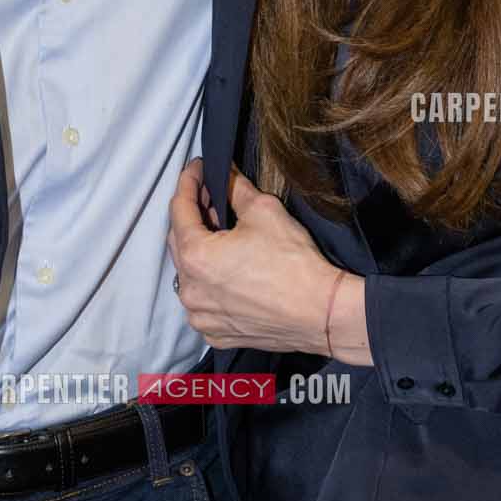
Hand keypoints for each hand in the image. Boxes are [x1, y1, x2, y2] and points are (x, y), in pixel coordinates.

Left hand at [167, 158, 341, 352]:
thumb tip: (226, 175)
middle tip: (210, 196)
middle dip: (192, 216)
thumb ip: (235, 189)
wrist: (321, 313)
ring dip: (200, 251)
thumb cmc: (293, 263)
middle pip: (179, 241)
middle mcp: (190, 290)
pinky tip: (229, 271)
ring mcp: (201, 316)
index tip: (197, 167)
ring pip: (189, 274)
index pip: (179, 208)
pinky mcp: (216, 333)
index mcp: (195, 256)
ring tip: (221, 234)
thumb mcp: (264, 211)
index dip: (188, 181)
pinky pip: (203, 301)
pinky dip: (209, 283)